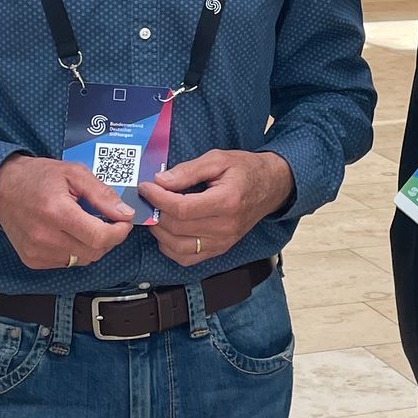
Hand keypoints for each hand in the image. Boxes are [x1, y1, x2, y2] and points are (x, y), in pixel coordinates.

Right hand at [0, 154, 133, 270]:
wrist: (1, 187)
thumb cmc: (38, 176)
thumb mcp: (74, 173)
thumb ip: (101, 194)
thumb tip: (125, 213)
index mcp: (56, 212)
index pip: (99, 237)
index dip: (118, 232)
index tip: (124, 221)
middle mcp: (44, 236)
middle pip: (94, 251)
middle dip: (108, 238)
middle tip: (107, 220)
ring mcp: (36, 251)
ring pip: (82, 260)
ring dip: (92, 245)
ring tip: (84, 224)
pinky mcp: (32, 260)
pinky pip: (66, 262)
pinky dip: (75, 250)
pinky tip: (67, 233)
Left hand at [140, 148, 292, 266]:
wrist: (271, 186)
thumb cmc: (245, 170)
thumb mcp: (218, 159)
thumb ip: (188, 171)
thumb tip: (160, 181)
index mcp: (227, 202)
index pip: (182, 208)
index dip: (158, 198)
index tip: (146, 187)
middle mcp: (225, 227)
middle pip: (177, 228)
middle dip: (155, 213)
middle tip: (148, 198)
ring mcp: (223, 242)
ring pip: (178, 248)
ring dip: (160, 232)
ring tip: (156, 213)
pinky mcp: (220, 250)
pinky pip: (187, 258)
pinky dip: (171, 248)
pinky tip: (167, 231)